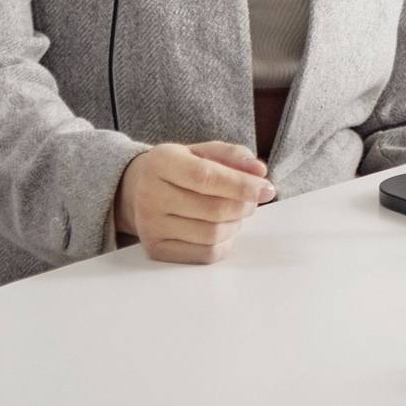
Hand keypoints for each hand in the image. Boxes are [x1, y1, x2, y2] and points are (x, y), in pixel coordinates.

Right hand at [113, 141, 275, 263]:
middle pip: (212, 210)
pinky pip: (204, 254)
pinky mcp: (156, 250)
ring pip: (211, 234)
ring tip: (235, 212)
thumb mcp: (203, 151)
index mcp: (161, 162)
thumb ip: (234, 156)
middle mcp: (149, 195)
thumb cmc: (180, 168)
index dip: (241, 185)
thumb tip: (260, 172)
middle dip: (243, 206)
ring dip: (235, 224)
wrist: (139, 189)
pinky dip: (224, 243)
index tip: (267, 189)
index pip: (205, 177)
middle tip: (252, 200)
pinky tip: (223, 228)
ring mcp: (150, 226)